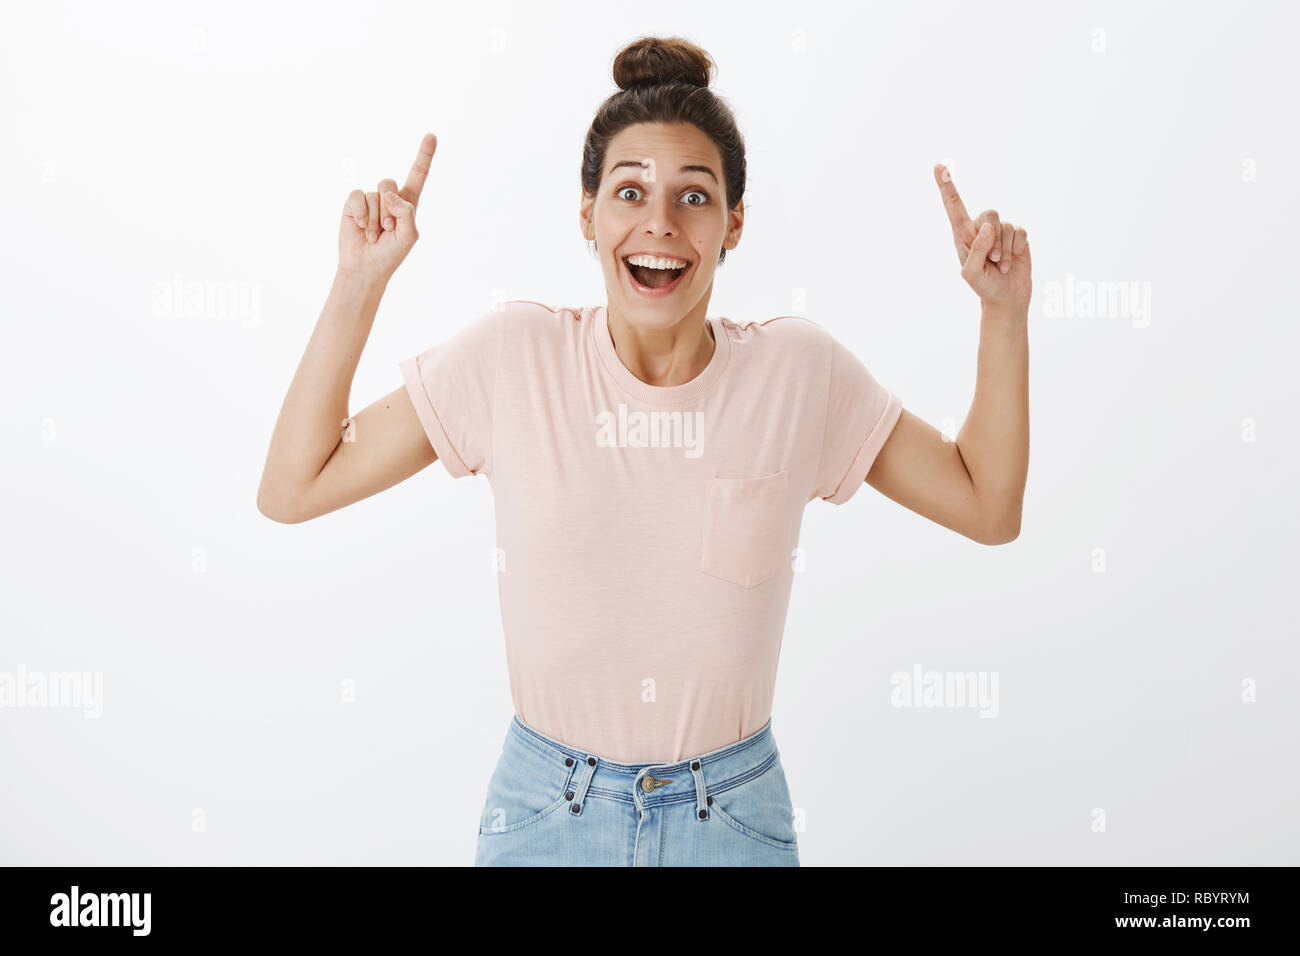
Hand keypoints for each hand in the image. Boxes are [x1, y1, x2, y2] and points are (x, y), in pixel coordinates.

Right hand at [338, 133, 436, 286]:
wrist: (366, 267)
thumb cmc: (390, 254)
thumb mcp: (408, 235)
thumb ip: (406, 211)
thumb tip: (390, 194)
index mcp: (408, 203)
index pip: (417, 175)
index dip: (424, 155)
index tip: (431, 136)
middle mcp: (389, 197)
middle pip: (389, 183)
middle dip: (388, 209)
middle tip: (388, 230)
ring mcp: (370, 200)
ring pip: (374, 195)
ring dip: (375, 219)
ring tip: (375, 235)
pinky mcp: (353, 204)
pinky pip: (358, 197)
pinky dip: (362, 214)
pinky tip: (362, 228)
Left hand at [934, 164, 1030, 310]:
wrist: (1006, 296)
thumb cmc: (984, 286)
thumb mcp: (972, 274)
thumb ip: (976, 251)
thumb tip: (986, 226)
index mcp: (962, 235)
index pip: (953, 207)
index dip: (946, 186)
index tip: (939, 167)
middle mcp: (980, 228)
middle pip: (990, 213)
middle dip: (994, 237)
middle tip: (992, 259)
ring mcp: (1000, 230)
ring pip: (1006, 226)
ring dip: (1005, 249)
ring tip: (1000, 264)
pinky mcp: (1017, 235)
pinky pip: (1020, 233)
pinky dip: (1017, 249)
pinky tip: (1011, 261)